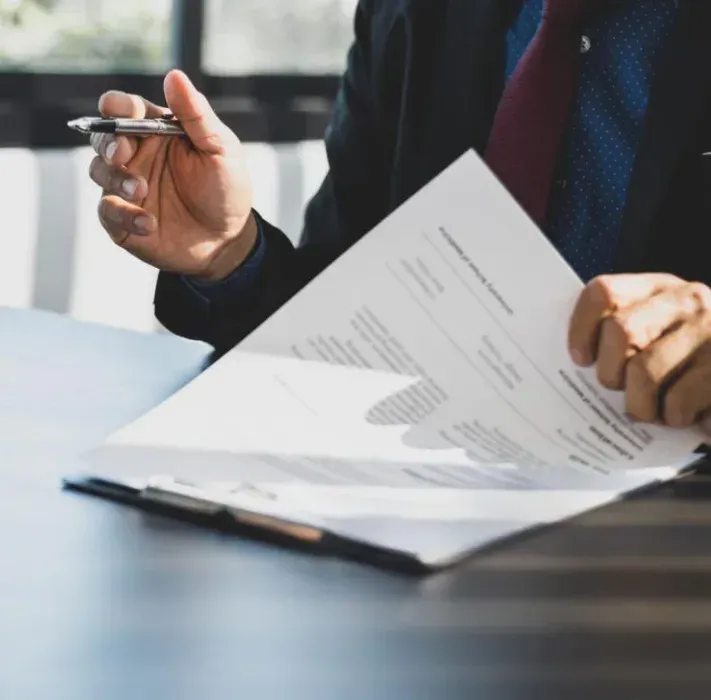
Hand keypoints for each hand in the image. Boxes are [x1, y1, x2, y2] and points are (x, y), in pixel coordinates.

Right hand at [89, 69, 256, 281]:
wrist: (229, 240)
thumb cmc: (226, 190)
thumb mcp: (220, 150)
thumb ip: (197, 115)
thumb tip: (175, 76)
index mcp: (156, 132)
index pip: (125, 109)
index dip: (117, 106)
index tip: (122, 111)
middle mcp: (137, 156)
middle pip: (103, 137)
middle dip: (108, 141)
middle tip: (123, 154)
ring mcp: (127, 187)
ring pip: (99, 171)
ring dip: (116, 178)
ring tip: (142, 190)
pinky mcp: (124, 219)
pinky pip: (107, 211)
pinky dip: (123, 215)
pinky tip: (149, 223)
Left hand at [568, 274, 710, 435]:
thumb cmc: (687, 367)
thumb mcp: (658, 336)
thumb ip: (624, 336)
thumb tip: (577, 361)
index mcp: (659, 289)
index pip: (605, 293)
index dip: (581, 328)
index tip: (581, 359)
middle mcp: (688, 301)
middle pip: (621, 332)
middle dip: (610, 372)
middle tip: (620, 391)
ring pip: (645, 374)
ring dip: (641, 405)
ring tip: (653, 412)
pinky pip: (677, 402)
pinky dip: (674, 418)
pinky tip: (687, 417)